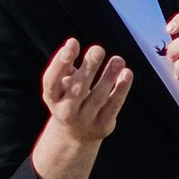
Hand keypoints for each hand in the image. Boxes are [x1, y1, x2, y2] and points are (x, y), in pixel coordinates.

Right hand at [32, 37, 131, 178]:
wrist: (75, 135)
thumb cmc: (69, 98)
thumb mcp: (62, 83)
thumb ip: (66, 64)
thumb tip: (72, 43)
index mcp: (52, 97)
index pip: (52, 80)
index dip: (61, 62)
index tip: (72, 43)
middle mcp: (66, 111)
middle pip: (78, 88)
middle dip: (88, 68)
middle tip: (98, 49)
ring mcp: (85, 120)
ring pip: (98, 97)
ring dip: (108, 77)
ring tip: (118, 59)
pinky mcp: (102, 125)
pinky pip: (113, 106)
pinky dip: (121, 90)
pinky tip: (126, 74)